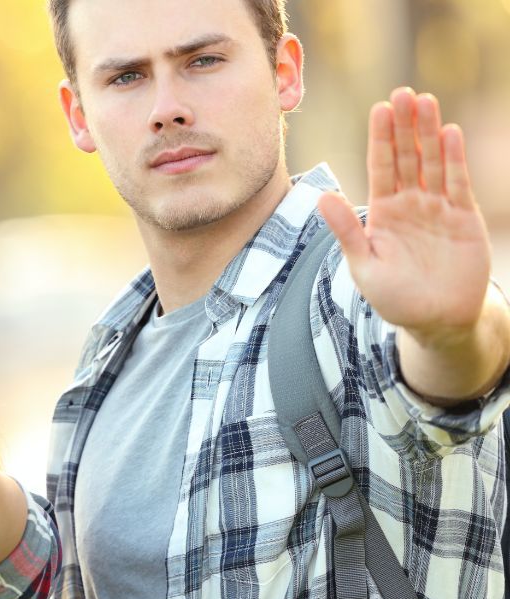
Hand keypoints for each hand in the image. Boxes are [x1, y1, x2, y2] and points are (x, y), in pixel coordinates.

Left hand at [317, 88, 491, 345]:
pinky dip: (454, 159)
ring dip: (429, 133)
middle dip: (404, 125)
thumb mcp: (364, 265)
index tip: (379, 109)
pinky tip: (450, 134)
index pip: (380, 166)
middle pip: (407, 156)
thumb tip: (321, 196)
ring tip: (425, 101)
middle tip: (402, 93)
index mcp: (383, 212)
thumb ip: (346, 231)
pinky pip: (458, 183)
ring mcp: (438, 208)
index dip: (380, 138)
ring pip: (432, 162)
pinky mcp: (464, 218)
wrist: (436, 320)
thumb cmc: (395, 297)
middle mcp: (410, 203)